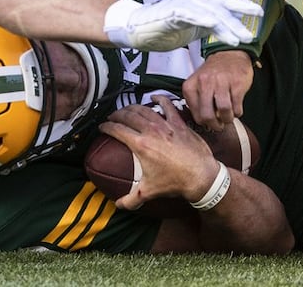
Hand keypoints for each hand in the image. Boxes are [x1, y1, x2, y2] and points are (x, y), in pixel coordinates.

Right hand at [99, 95, 221, 209]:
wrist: (200, 175)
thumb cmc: (174, 183)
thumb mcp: (149, 192)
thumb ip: (130, 200)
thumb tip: (117, 205)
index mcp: (140, 145)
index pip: (117, 129)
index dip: (106, 127)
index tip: (102, 127)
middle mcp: (151, 130)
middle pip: (128, 115)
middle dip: (117, 114)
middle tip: (112, 117)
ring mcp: (166, 124)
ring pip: (144, 109)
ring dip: (133, 107)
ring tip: (127, 109)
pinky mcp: (179, 123)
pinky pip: (168, 105)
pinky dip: (160, 99)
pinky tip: (154, 97)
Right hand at [104, 0, 263, 51]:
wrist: (135, 28)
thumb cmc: (162, 28)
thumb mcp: (191, 28)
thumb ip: (207, 26)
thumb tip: (226, 29)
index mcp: (199, 1)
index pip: (225, 1)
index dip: (242, 5)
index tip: (259, 11)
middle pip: (221, 6)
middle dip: (239, 18)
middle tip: (252, 31)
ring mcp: (182, 3)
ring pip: (210, 12)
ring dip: (226, 25)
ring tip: (239, 38)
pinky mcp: (171, 12)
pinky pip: (190, 14)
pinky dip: (203, 19)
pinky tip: (214, 25)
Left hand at [183, 50, 252, 131]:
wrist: (230, 54)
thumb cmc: (214, 73)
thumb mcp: (197, 84)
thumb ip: (197, 101)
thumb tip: (204, 122)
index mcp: (191, 85)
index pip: (196, 114)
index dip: (204, 122)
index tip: (209, 123)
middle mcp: (204, 83)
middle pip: (208, 115)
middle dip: (215, 125)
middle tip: (219, 126)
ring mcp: (221, 82)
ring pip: (224, 111)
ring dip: (228, 119)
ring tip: (228, 117)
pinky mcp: (237, 84)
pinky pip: (237, 106)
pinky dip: (237, 112)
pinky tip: (236, 108)